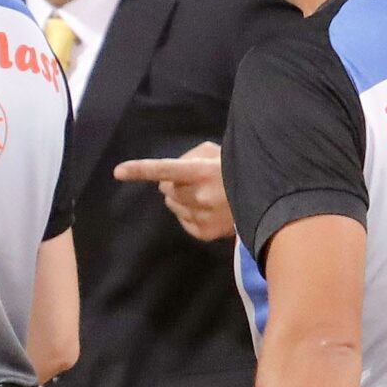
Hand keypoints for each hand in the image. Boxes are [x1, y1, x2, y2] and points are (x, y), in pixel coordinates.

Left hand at [113, 142, 231, 241]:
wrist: (268, 201)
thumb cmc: (239, 171)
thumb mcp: (217, 154)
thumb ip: (190, 157)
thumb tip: (172, 171)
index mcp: (200, 172)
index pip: (164, 169)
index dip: (140, 170)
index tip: (118, 171)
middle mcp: (198, 196)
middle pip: (166, 190)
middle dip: (173, 185)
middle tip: (192, 182)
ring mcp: (201, 216)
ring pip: (173, 206)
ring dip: (181, 199)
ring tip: (204, 195)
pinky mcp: (204, 233)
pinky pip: (183, 221)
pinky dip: (189, 214)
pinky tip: (208, 209)